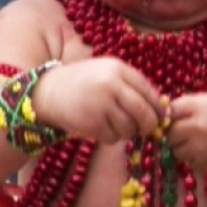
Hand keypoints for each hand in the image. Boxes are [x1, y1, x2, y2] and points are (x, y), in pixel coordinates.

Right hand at [31, 58, 162, 143]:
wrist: (45, 91)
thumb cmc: (82, 82)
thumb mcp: (106, 72)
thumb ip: (130, 84)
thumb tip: (160, 107)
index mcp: (119, 69)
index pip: (150, 92)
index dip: (158, 107)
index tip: (160, 116)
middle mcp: (112, 85)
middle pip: (145, 113)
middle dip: (149, 125)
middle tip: (146, 129)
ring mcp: (101, 104)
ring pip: (130, 128)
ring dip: (127, 132)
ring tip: (116, 125)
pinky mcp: (91, 123)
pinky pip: (113, 137)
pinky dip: (111, 137)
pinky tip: (102, 128)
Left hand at [165, 92, 206, 174]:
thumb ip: (189, 106)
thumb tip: (164, 114)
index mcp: (199, 108)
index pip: (167, 113)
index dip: (169, 115)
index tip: (174, 117)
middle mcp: (197, 129)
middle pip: (170, 135)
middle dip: (176, 133)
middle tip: (190, 130)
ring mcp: (201, 150)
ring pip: (178, 151)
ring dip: (185, 147)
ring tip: (203, 140)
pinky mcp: (206, 166)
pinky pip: (191, 163)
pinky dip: (196, 158)